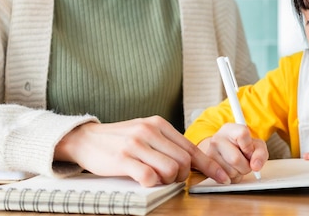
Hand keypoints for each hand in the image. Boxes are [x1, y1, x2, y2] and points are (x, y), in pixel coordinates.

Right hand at [54, 116, 229, 186]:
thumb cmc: (120, 140)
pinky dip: (152, 184)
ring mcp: (136, 144)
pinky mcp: (123, 158)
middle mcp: (150, 131)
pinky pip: (149, 177)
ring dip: (168, 181)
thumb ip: (167, 144)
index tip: (222, 177)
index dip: (209, 165)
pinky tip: (145, 181)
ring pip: (170, 170)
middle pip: (184, 161)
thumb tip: (193, 162)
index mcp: (159, 124)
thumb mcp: (146, 133)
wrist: (86, 138)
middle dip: (183, 176)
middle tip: (172, 179)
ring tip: (156, 178)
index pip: (192, 147)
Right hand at [198, 123, 267, 182]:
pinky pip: (224, 179)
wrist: (227, 153)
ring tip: (237, 166)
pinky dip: (232, 178)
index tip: (249, 151)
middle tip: (245, 162)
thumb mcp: (256, 145)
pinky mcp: (208, 168)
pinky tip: (231, 171)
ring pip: (230, 172)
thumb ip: (260, 153)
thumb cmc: (243, 147)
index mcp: (229, 129)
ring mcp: (209, 154)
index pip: (242, 134)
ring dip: (239, 173)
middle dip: (246, 166)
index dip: (249, 147)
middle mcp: (217, 139)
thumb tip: (256, 166)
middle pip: (235, 159)